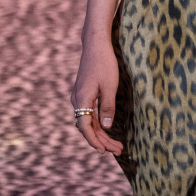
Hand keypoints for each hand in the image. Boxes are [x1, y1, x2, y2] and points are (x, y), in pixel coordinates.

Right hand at [71, 34, 122, 155]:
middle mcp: (77, 100)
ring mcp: (79, 97)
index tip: (105, 151)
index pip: (85, 127)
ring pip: (88, 121)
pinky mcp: (83, 94)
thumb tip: (105, 127)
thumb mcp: (110, 86)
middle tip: (118, 150)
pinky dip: (98, 124)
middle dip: (102, 141)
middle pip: (87, 127)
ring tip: (115, 145)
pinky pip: (88, 114)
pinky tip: (107, 131)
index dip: (95, 141)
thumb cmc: (104, 63)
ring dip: (101, 134)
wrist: (95, 45)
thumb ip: (108, 108)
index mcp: (81, 100)